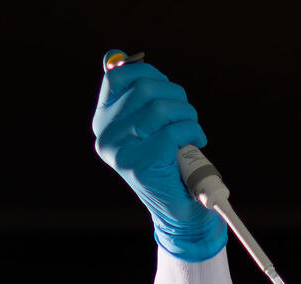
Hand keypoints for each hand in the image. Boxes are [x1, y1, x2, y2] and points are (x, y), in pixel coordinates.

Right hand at [92, 52, 226, 260]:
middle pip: (144, 89)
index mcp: (103, 120)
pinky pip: (172, 133)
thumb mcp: (149, 125)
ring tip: (193, 130)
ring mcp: (119, 152)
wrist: (180, 210)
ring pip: (160, 109)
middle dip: (177, 96)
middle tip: (188, 114)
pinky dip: (192, 132)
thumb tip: (116, 55)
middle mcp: (105, 135)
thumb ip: (133, 93)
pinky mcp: (138, 167)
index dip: (150, 74)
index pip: (117, 76)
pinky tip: (196, 143)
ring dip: (188, 115)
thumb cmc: (169, 162)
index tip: (168, 90)